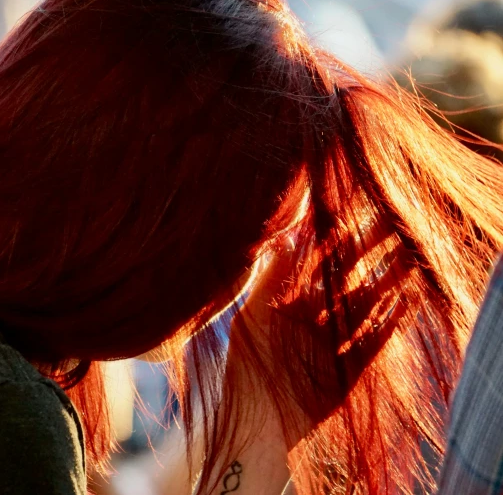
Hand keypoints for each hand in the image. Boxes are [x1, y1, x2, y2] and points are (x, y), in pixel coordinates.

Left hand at [228, 225, 407, 441]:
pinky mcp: (346, 371)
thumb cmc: (240, 373)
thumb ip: (265, 280)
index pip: (311, 266)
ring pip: (362, 306)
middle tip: (388, 225)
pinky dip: (388, 324)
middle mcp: (309, 321)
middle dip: (365, 255)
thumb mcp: (248, 321)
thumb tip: (283, 237)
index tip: (345, 215)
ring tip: (407, 257)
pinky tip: (403, 302)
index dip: (328, 242)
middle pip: (343, 280)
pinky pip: (372, 342)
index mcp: (283, 305)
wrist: (253, 430)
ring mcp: (329, 345)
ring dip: (385, 283)